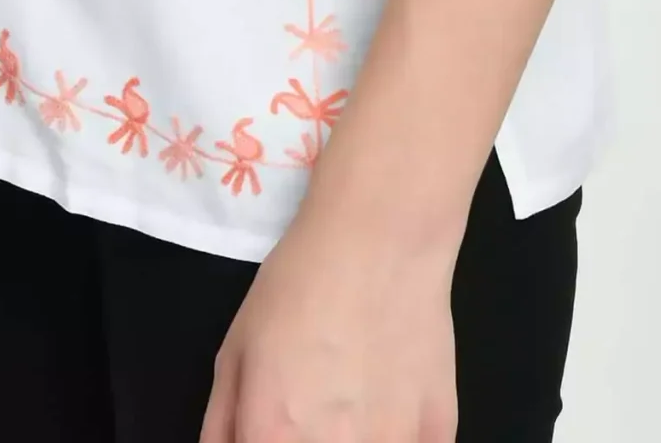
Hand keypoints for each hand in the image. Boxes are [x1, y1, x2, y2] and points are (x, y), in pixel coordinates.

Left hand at [197, 198, 458, 441]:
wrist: (380, 239)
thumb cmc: (298, 288)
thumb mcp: (234, 353)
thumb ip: (222, 428)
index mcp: (274, 440)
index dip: (264, 442)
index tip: (272, 429)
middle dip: (305, 438)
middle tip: (310, 410)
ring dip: (354, 438)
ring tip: (348, 403)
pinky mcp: (438, 436)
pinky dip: (397, 437)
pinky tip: (388, 404)